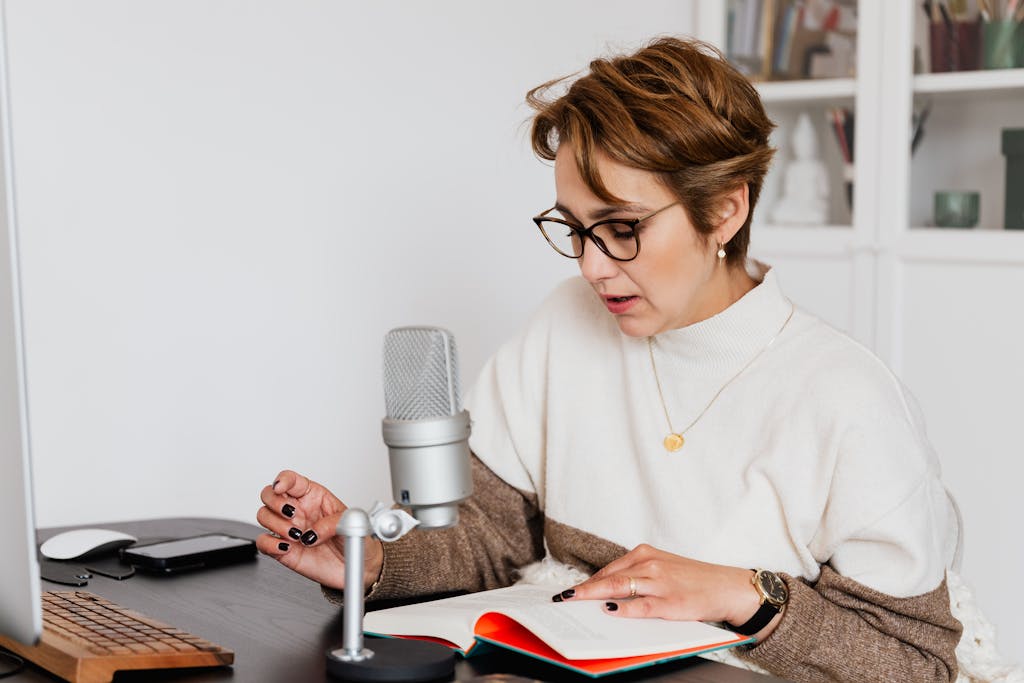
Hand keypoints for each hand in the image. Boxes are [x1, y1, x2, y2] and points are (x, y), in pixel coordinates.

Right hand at [256, 470, 382, 591]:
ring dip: (276, 524)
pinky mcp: (283, 549)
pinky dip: (269, 544)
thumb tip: (311, 533)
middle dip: (275, 503)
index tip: (281, 487)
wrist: (359, 566)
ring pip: (263, 516)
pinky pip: (263, 542)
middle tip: (292, 515)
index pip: (291, 480)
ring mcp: (288, 529)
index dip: (282, 480)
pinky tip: (285, 547)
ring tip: (296, 535)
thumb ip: (331, 524)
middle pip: (268, 495)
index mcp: (312, 496)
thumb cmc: (352, 536)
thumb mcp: (348, 522)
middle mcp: (297, 510)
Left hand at [553, 544, 777, 639]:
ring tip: (576, 603)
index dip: (587, 582)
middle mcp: (650, 564)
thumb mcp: (662, 568)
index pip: (609, 569)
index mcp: (646, 554)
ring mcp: (660, 582)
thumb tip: (605, 593)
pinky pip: (642, 605)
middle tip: (562, 598)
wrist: (726, 587)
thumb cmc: (692, 580)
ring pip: (620, 588)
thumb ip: (636, 576)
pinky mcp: (671, 601)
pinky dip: (624, 609)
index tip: (569, 591)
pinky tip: (610, 611)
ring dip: (595, 596)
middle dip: (583, 589)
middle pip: (609, 577)